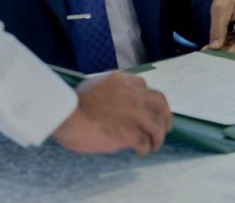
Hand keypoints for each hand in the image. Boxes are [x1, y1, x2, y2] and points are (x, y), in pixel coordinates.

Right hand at [52, 72, 171, 155]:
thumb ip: (108, 89)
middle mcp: (134, 95)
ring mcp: (135, 114)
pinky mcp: (130, 133)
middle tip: (166, 126)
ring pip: (157, 125)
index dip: (149, 98)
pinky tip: (142, 153)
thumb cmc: (72, 103)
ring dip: (159, 137)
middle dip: (166, 115)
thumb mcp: (93, 84)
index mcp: (123, 82)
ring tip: (155, 145)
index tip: (148, 107)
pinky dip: (145, 149)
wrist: (67, 116)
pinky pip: (144, 142)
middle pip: (160, 103)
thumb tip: (111, 97)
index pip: (144, 86)